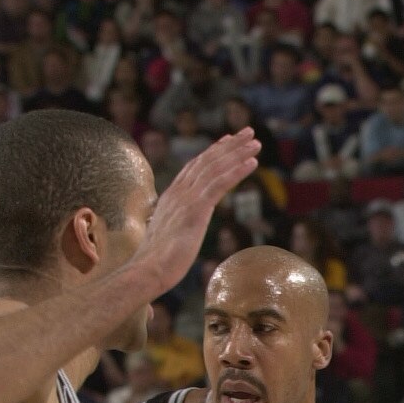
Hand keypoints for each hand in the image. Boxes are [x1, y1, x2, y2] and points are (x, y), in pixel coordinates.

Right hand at [131, 131, 260, 299]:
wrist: (147, 270)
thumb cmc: (155, 263)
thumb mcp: (167, 239)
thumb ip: (174, 230)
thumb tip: (174, 237)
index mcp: (172, 197)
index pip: (194, 167)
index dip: (213, 152)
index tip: (228, 140)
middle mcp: (178, 192)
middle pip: (207, 161)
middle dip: (229, 145)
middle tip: (248, 132)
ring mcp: (186, 199)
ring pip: (216, 168)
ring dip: (238, 153)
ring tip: (256, 142)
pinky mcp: (196, 209)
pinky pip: (220, 184)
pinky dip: (237, 170)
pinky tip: (253, 162)